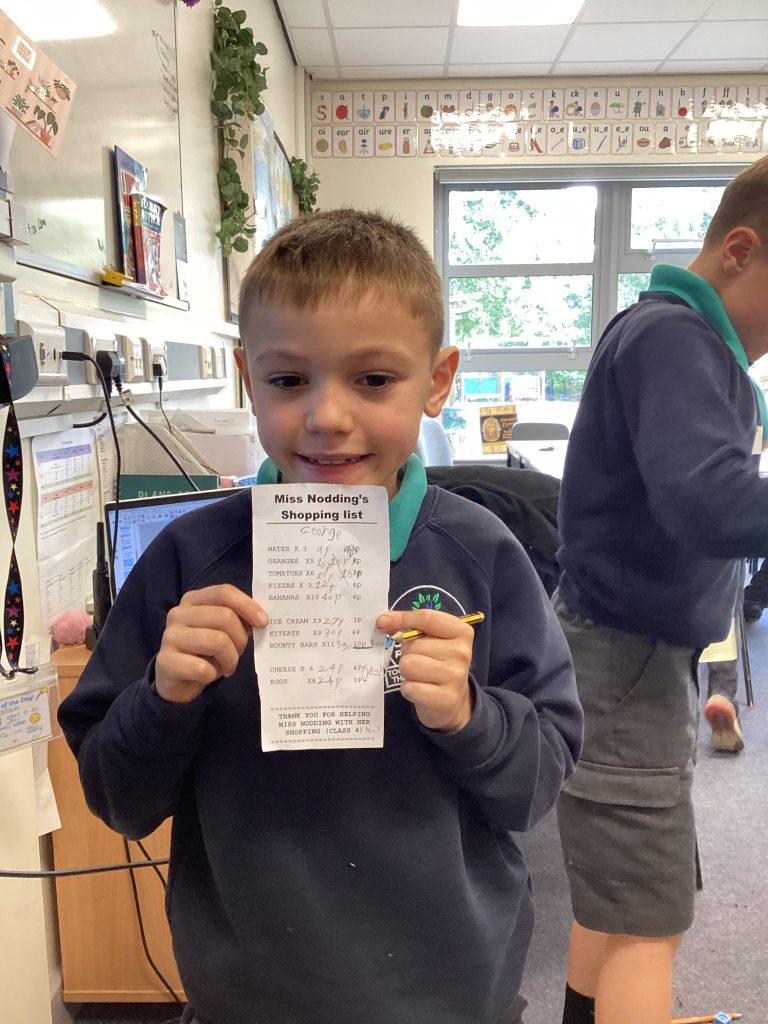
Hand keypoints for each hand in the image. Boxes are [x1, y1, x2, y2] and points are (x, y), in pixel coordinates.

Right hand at [155, 584, 267, 703]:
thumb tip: (260, 618)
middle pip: (225, 617)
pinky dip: (212, 675)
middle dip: (240, 639)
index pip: (224, 592)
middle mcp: (178, 614)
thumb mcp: (223, 631)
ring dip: (230, 659)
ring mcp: (170, 636)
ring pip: (217, 641)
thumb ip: (238, 619)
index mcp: (193, 600)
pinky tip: (208, 675)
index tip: (263, 622)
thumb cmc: (205, 651)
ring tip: (226, 666)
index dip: (247, 605)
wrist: (177, 680)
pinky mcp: (165, 660)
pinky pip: (202, 668)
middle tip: (239, 652)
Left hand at [376, 609, 474, 732]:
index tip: (382, 622)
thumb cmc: (435, 662)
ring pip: (408, 665)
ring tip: (419, 676)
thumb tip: (384, 621)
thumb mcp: (429, 639)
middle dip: (407, 653)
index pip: (427, 618)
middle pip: (414, 645)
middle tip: (419, 661)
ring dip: (406, 672)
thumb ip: (409, 626)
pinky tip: (420, 690)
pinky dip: (408, 689)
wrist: (450, 699)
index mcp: (461, 632)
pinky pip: (409, 687)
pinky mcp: (446, 699)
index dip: (402, 618)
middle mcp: (462, 653)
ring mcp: (456, 677)